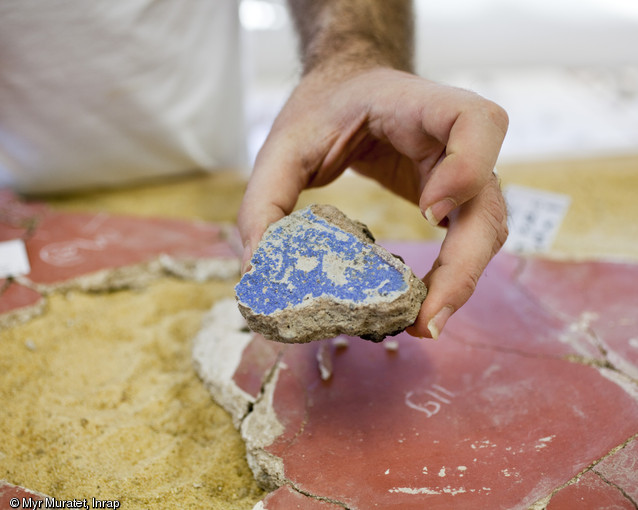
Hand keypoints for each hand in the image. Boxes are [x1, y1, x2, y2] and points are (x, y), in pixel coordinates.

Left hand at [237, 66, 508, 338]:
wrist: (348, 88)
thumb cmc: (324, 107)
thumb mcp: (285, 143)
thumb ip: (266, 199)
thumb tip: (257, 270)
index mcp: (417, 106)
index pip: (476, 122)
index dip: (466, 168)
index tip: (428, 212)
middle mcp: (451, 140)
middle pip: (489, 199)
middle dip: (463, 265)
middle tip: (424, 321)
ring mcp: (458, 171)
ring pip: (487, 229)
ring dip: (460, 282)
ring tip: (421, 325)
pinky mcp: (452, 199)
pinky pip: (467, 241)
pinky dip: (450, 277)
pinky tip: (419, 306)